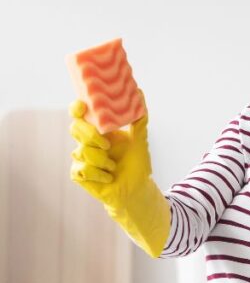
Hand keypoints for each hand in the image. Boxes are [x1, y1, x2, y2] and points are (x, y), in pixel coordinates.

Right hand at [68, 94, 169, 257]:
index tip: (82, 106)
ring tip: (114, 167)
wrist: (136, 188)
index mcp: (99, 130)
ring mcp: (81, 157)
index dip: (77, 108)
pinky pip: (82, 168)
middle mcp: (87, 141)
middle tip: (107, 145)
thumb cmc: (137, 163)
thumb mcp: (140, 139)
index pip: (81, 114)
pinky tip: (109, 177)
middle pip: (76, 128)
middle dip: (91, 135)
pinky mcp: (79, 173)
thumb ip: (139, 118)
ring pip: (81, 151)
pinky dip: (99, 174)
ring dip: (103, 160)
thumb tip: (140, 93)